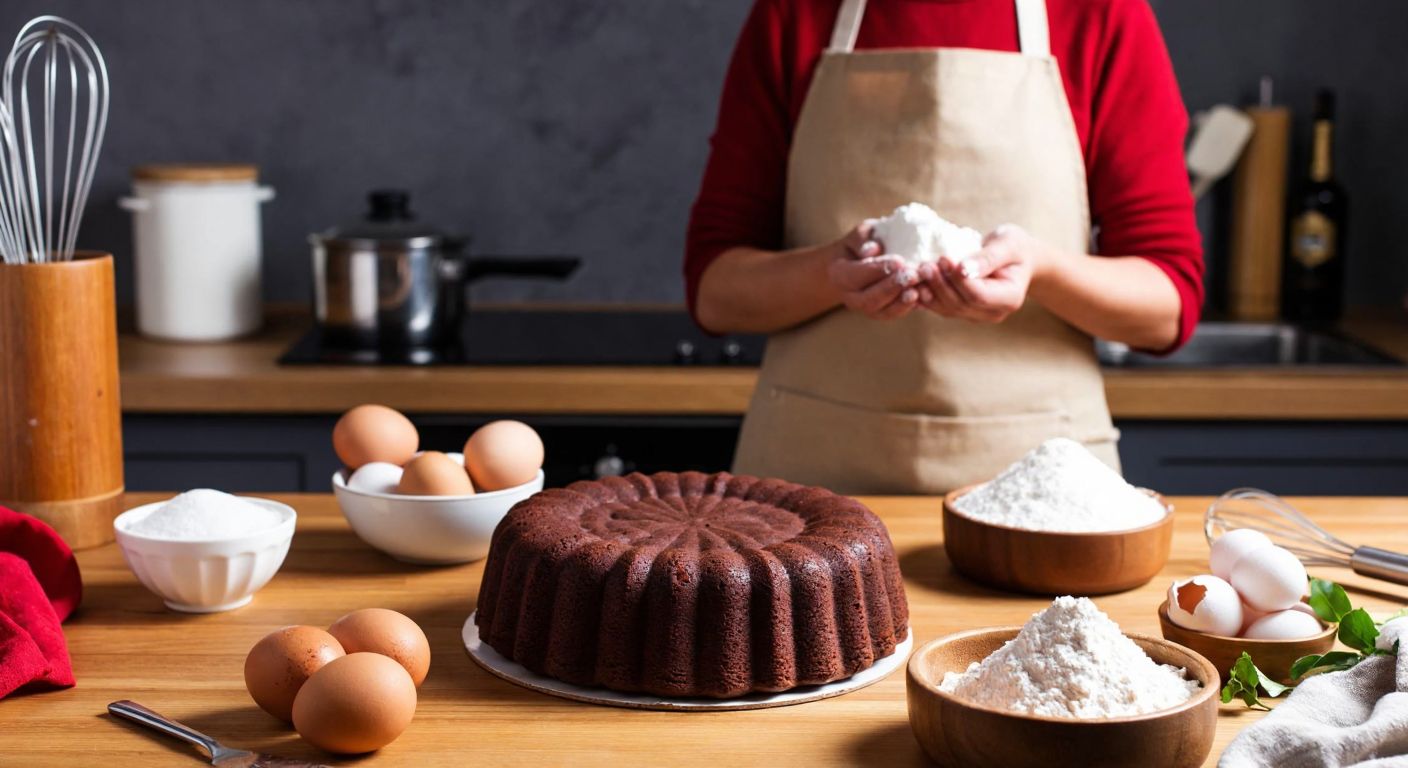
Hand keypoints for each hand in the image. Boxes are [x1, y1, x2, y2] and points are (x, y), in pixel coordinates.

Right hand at [827, 221, 935, 319]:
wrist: (858, 261)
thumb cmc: (862, 242)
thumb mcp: (861, 234)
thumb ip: (864, 239)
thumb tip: (872, 250)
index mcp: (838, 274)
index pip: (856, 276)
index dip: (878, 270)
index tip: (899, 261)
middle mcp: (848, 296)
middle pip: (869, 299)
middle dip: (893, 288)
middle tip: (914, 275)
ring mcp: (863, 308)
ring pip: (882, 311)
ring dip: (902, 301)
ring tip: (920, 288)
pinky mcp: (879, 313)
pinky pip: (893, 314)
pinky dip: (908, 307)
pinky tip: (922, 295)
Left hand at [921, 224, 1045, 322]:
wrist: (1016, 259)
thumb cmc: (1015, 247)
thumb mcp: (1008, 244)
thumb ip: (988, 257)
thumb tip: (963, 269)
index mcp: (1009, 298)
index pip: (978, 295)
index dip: (958, 279)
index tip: (944, 258)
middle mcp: (993, 312)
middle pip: (960, 304)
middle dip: (939, 285)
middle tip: (924, 265)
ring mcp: (977, 315)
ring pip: (948, 309)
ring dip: (929, 291)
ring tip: (917, 271)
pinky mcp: (963, 311)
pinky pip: (942, 307)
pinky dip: (926, 296)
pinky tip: (914, 284)